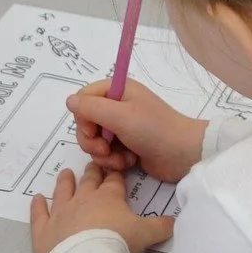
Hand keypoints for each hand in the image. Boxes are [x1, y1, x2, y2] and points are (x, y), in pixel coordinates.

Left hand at [30, 158, 174, 252]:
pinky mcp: (43, 230)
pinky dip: (37, 206)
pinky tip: (36, 198)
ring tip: (66, 173)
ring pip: (62, 192)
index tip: (116, 168)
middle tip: (92, 165)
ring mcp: (60, 213)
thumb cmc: (118, 243)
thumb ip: (161, 226)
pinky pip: (39, 214)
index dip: (115, 175)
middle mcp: (82, 200)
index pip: (113, 182)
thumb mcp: (147, 234)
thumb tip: (176, 220)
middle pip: (88, 182)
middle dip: (92, 173)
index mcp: (108, 198)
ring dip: (65, 182)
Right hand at [67, 77, 206, 181]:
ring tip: (121, 159)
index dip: (83, 117)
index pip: (84, 98)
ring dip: (104, 154)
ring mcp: (122, 127)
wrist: (183, 155)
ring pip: (94, 141)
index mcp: (118, 90)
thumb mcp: (120, 115)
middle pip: (86, 122)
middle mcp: (118, 106)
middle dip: (92, 141)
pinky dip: (114, 160)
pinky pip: (107, 153)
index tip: (93, 131)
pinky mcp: (127, 145)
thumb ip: (90, 107)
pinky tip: (129, 162)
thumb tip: (69, 100)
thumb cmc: (153, 130)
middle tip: (106, 150)